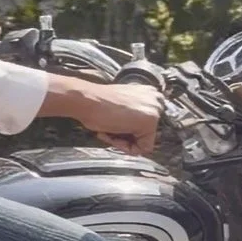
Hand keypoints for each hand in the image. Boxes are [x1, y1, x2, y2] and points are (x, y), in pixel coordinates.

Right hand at [43, 78, 162, 154]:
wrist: (85, 100)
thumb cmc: (94, 103)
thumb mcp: (120, 106)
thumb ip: (133, 115)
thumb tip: (134, 130)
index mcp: (149, 93)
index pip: (147, 125)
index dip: (128, 129)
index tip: (114, 125)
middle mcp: (156, 99)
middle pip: (147, 133)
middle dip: (127, 136)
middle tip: (109, 130)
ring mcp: (155, 109)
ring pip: (144, 141)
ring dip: (124, 141)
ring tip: (108, 132)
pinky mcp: (150, 121)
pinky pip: (142, 147)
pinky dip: (124, 146)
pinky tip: (110, 133)